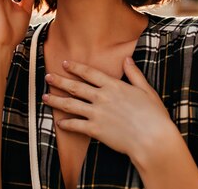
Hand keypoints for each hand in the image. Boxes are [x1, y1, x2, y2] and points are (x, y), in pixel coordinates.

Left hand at [42, 58, 173, 159]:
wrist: (152, 139)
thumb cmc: (153, 115)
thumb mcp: (146, 90)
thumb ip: (134, 74)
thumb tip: (127, 59)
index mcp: (114, 86)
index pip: (89, 73)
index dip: (75, 67)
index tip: (64, 63)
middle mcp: (102, 97)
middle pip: (75, 87)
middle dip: (59, 81)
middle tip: (47, 77)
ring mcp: (97, 113)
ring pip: (70, 105)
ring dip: (56, 100)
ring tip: (44, 97)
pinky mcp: (95, 130)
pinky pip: (76, 125)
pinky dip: (66, 124)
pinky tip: (59, 123)